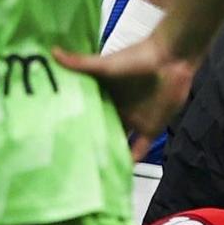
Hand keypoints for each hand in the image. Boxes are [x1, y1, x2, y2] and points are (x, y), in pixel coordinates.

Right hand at [52, 36, 196, 160]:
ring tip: (90, 170)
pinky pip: (139, 148)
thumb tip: (52, 52)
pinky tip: (120, 171)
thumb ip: (81, 64)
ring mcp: (133, 120)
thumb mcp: (105, 65)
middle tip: (69, 160)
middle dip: (88, 142)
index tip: (55, 135)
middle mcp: (115, 109)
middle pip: (100, 129)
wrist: (171, 59)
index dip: (73, 123)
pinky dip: (131, 159)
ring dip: (108, 153)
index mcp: (103, 95)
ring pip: (117, 141)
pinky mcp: (150, 128)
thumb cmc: (136, 59)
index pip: (85, 112)